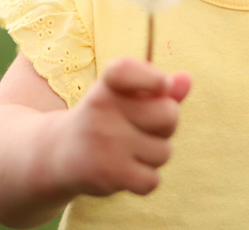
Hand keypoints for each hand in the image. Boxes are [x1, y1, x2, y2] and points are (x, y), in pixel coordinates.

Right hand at [47, 57, 191, 197]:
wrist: (60, 152)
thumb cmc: (107, 116)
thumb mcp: (127, 95)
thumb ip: (158, 87)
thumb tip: (187, 80)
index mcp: (108, 81)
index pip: (127, 70)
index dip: (152, 77)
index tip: (162, 85)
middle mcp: (102, 107)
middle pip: (169, 114)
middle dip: (167, 124)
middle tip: (145, 126)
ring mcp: (104, 141)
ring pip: (164, 151)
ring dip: (155, 154)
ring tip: (131, 149)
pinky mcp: (107, 174)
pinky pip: (152, 180)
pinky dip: (145, 179)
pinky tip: (126, 169)